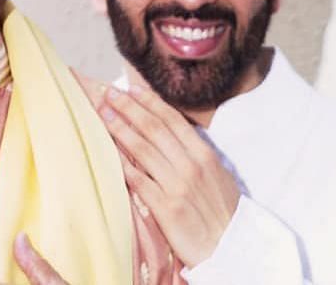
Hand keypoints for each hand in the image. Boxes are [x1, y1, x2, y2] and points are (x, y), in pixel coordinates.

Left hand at [100, 85, 239, 267]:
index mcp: (204, 155)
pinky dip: (122, 162)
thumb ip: (194, 154)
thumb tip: (170, 133)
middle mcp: (190, 165)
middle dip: (129, 108)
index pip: (172, 120)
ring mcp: (177, 185)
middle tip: (108, 93)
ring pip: (143, 149)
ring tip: (103, 113)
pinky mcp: (165, 207)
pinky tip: (107, 149)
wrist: (232, 247)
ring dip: (120, 128)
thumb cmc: (222, 212)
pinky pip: (138, 179)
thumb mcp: (217, 175)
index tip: (130, 88)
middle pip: (154, 128)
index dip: (149, 102)